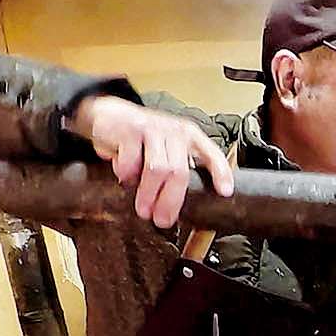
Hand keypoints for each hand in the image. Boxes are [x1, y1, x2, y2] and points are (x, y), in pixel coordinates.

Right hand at [72, 95, 234, 228]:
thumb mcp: (168, 150)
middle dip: (170, 200)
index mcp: (190, 137)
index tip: (225, 192)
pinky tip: (125, 177)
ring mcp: (153, 129)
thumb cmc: (143, 140)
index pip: (212, 154)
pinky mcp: (130, 131)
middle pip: (179, 171)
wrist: (110, 115)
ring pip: (157, 169)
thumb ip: (178, 170)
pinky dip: (127, 174)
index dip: (220, 173)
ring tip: (144, 210)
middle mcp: (175, 132)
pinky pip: (131, 161)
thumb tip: (183, 208)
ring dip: (149, 194)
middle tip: (163, 220)